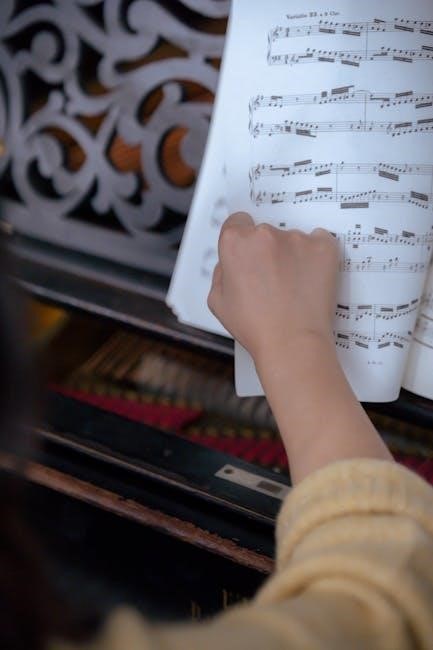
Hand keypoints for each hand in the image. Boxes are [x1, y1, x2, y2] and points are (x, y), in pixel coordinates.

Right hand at [207, 212, 339, 364]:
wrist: (292, 343)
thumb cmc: (255, 327)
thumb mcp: (217, 303)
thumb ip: (220, 273)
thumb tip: (230, 264)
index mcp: (235, 243)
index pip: (238, 221)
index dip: (243, 239)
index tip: (250, 253)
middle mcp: (264, 234)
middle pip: (265, 232)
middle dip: (267, 251)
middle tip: (272, 280)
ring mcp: (296, 238)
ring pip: (293, 239)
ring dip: (293, 255)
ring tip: (293, 286)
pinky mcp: (323, 247)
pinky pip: (320, 241)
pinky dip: (317, 256)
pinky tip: (311, 278)